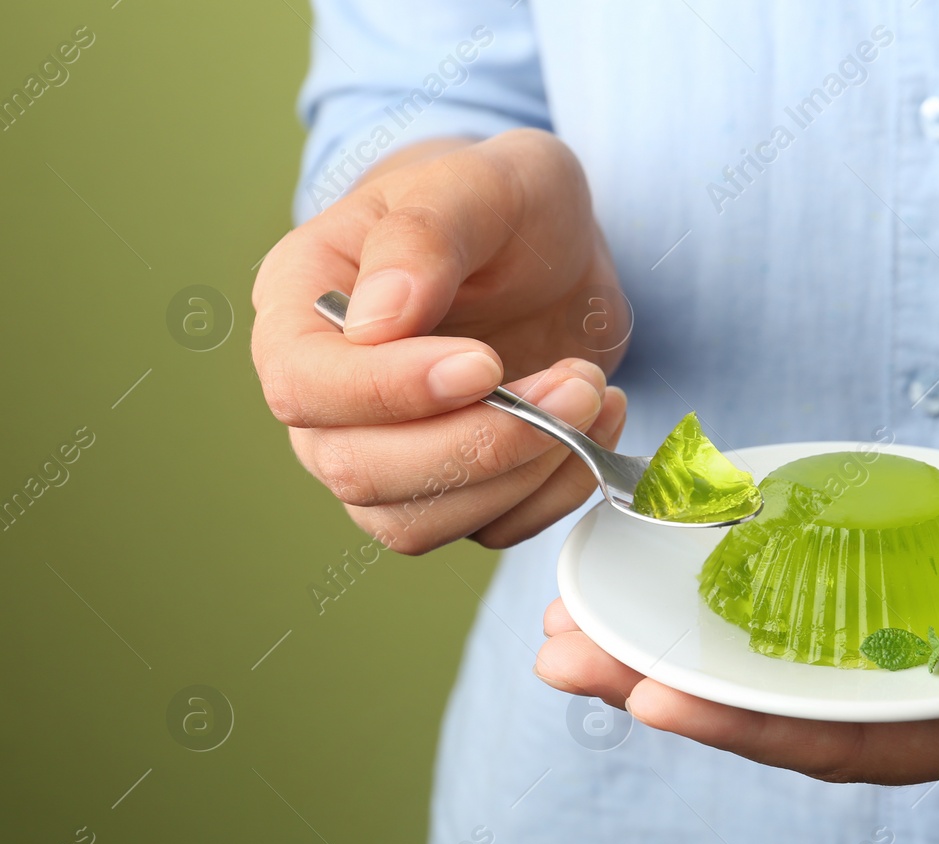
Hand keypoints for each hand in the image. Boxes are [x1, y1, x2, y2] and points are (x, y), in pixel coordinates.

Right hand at [250, 129, 628, 552]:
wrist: (551, 241)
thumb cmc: (500, 199)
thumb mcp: (479, 182)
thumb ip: (423, 235)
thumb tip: (377, 320)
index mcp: (300, 306)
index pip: (304, 385)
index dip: (389, 392)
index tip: (485, 364)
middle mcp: (327, 394)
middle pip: (358, 471)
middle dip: (477, 443)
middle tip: (573, 384)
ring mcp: (385, 451)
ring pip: (417, 522)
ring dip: (518, 474)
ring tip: (591, 394)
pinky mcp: (453, 486)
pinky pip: (488, 528)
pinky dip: (553, 493)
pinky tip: (600, 423)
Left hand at [535, 399, 938, 783]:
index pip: (865, 746)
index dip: (762, 734)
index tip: (659, 702)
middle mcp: (934, 693)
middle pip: (789, 715)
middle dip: (674, 696)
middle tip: (564, 664)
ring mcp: (902, 639)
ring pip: (771, 663)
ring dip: (666, 651)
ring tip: (559, 628)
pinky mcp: (881, 581)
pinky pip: (787, 597)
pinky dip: (711, 590)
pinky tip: (637, 567)